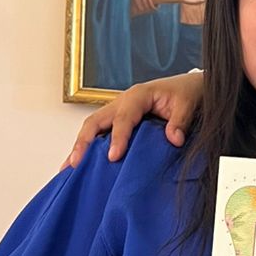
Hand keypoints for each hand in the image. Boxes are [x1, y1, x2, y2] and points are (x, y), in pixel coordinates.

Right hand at [62, 73, 203, 168]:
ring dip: (80, 147)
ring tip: (69, 168)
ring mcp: (117, 111)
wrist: (187, 87)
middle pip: (96, 120)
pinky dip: (89, 148)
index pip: (123, 118)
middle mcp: (122, 102)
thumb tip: (174, 140)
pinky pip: (99, 133)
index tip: (113, 157)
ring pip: (93, 127)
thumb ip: (180, 122)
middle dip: (84, 142)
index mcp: (138, 95)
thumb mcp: (187, 104)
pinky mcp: (118, 121)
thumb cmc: (185, 93)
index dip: (117, 138)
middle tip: (76, 163)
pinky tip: (81, 165)